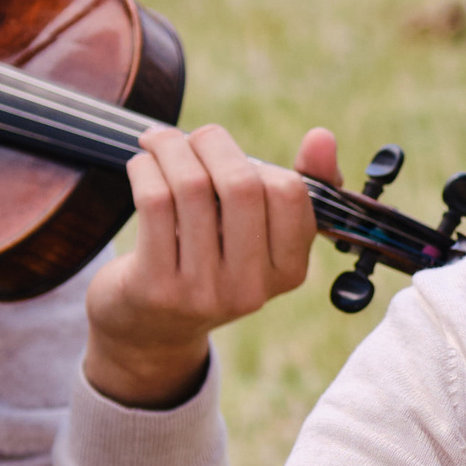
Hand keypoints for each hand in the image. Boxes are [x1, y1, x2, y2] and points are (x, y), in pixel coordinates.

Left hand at [83, 123, 338, 408]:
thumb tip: (323, 137)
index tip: (234, 160)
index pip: (290, 194)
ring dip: (171, 148)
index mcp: (288, 272)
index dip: (260, 164)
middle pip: (241, 185)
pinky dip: (145, 168)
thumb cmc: (213, 262)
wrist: (153, 328)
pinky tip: (142, 165)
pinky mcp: (156, 286)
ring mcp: (203, 291)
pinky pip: (154, 201)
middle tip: (193, 139)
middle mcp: (250, 288)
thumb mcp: (261, 235)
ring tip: (160, 142)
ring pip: (191, 186)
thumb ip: (300, 184)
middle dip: (212, 143)